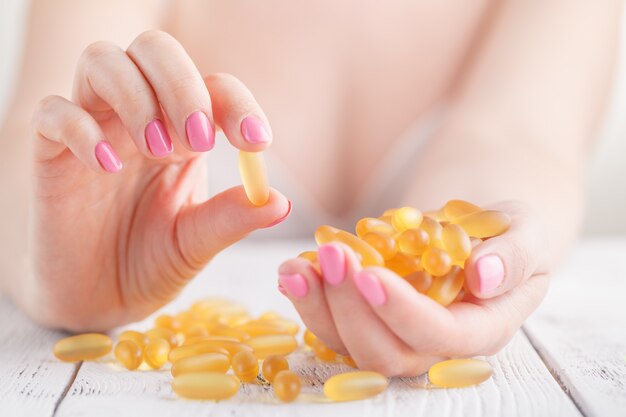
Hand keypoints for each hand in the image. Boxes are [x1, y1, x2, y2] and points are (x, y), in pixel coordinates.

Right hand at [29, 31, 289, 330]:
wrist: (100, 300)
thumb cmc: (152, 261)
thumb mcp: (198, 241)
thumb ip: (232, 217)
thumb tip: (281, 201)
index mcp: (183, 132)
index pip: (213, 87)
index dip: (237, 104)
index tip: (256, 141)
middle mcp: (140, 117)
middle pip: (155, 50)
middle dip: (182, 86)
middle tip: (199, 141)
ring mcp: (94, 127)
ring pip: (104, 61)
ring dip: (136, 97)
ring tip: (157, 150)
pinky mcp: (51, 152)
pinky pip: (54, 111)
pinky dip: (80, 128)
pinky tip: (106, 166)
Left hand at [278, 201, 548, 375]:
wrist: (479, 231)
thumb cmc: (508, 233)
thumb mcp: (527, 232)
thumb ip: (515, 255)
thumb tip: (486, 277)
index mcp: (482, 328)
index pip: (441, 336)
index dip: (403, 312)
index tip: (370, 274)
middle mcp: (434, 344)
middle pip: (386, 352)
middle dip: (352, 307)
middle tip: (333, 255)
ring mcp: (396, 334)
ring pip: (350, 344)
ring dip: (318, 307)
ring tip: (296, 266)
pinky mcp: (368, 318)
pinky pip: (333, 321)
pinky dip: (310, 297)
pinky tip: (294, 268)